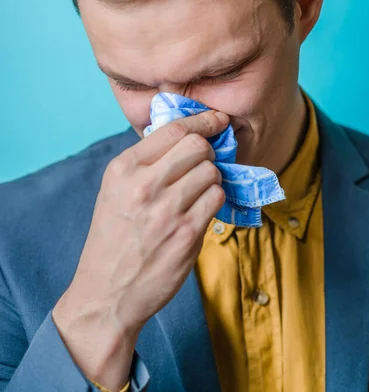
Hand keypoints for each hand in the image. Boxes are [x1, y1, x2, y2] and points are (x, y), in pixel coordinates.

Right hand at [52, 109, 227, 388]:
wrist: (106, 294)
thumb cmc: (112, 238)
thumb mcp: (114, 190)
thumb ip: (146, 162)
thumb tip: (187, 135)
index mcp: (123, 168)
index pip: (173, 129)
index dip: (202, 120)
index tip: (217, 120)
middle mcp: (143, 185)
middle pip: (197, 146)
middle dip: (207, 152)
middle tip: (203, 164)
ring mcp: (167, 210)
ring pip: (212, 172)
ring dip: (212, 178)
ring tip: (198, 192)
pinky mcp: (187, 234)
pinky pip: (217, 198)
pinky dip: (214, 200)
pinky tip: (201, 209)